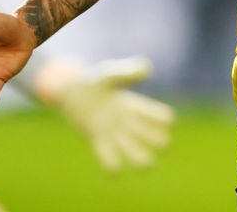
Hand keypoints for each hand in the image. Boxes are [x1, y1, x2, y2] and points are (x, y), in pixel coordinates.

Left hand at [33, 57, 174, 171]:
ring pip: (139, 158)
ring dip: (141, 160)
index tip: (155, 117)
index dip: (165, 121)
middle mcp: (131, 123)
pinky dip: (112, 167)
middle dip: (159, 143)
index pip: (164, 118)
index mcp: (137, 106)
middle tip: (144, 136)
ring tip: (135, 158)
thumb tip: (147, 69)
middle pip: (158, 141)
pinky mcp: (99, 141)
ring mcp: (116, 135)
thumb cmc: (94, 81)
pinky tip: (108, 160)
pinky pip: (110, 163)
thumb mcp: (110, 74)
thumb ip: (127, 72)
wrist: (71, 92)